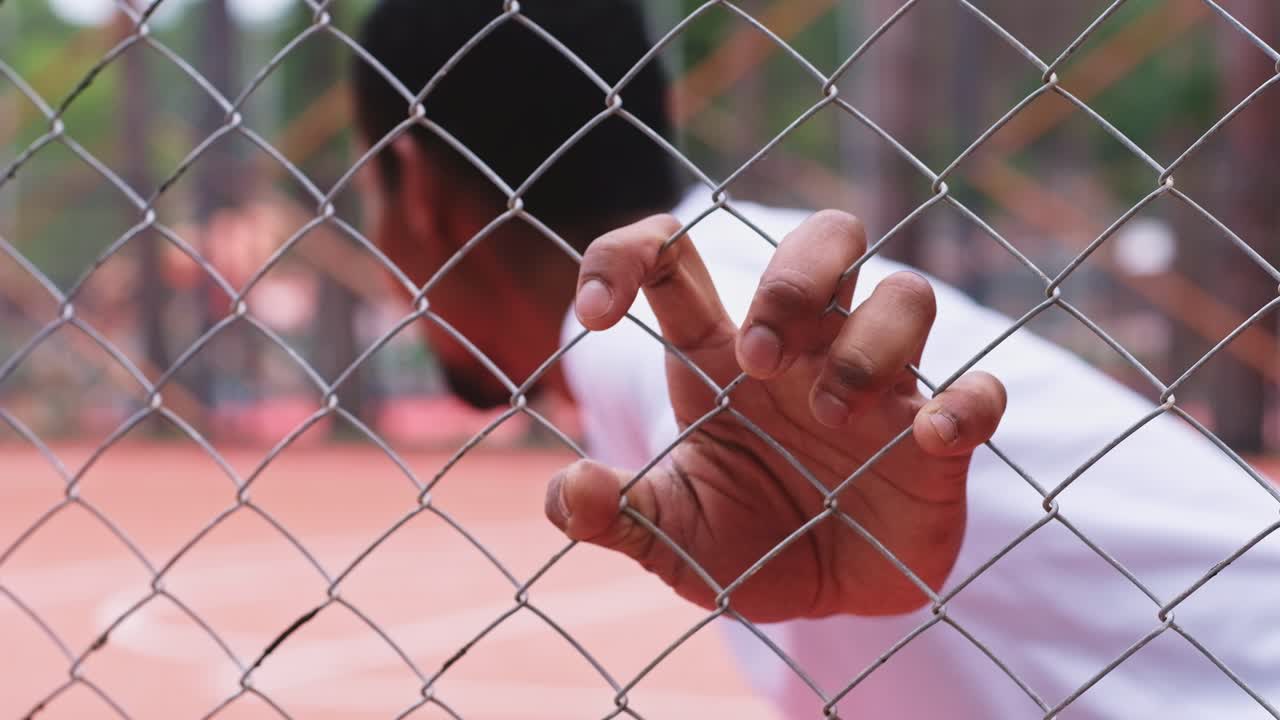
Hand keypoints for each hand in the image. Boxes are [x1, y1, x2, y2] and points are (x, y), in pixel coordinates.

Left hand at [545, 211, 1005, 621]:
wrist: (825, 601)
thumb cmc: (742, 543)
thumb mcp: (668, 534)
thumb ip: (613, 514)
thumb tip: (565, 492)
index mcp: (722, 353)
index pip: (677, 257)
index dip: (628, 254)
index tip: (599, 313)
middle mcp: (807, 350)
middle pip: (826, 238)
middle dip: (792, 280)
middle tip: (756, 357)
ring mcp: (880, 386)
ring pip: (905, 294)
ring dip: (867, 343)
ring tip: (829, 416)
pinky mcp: (939, 441)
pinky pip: (978, 390)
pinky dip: (965, 404)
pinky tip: (929, 439)